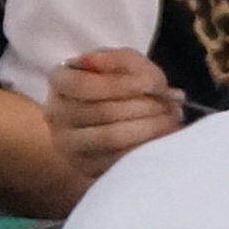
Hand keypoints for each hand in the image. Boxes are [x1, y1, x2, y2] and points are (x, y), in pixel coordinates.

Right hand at [42, 47, 183, 186]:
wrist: (113, 115)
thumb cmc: (117, 84)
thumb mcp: (123, 63)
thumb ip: (125, 62)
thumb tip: (132, 75)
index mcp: (60, 81)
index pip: (83, 85)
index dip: (122, 85)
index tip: (154, 84)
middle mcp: (57, 114)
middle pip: (102, 112)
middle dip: (145, 107)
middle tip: (172, 104)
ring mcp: (68, 143)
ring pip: (111, 138)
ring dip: (150, 127)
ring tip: (171, 118)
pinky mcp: (86, 166)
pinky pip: (118, 159)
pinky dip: (145, 145)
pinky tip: (163, 136)